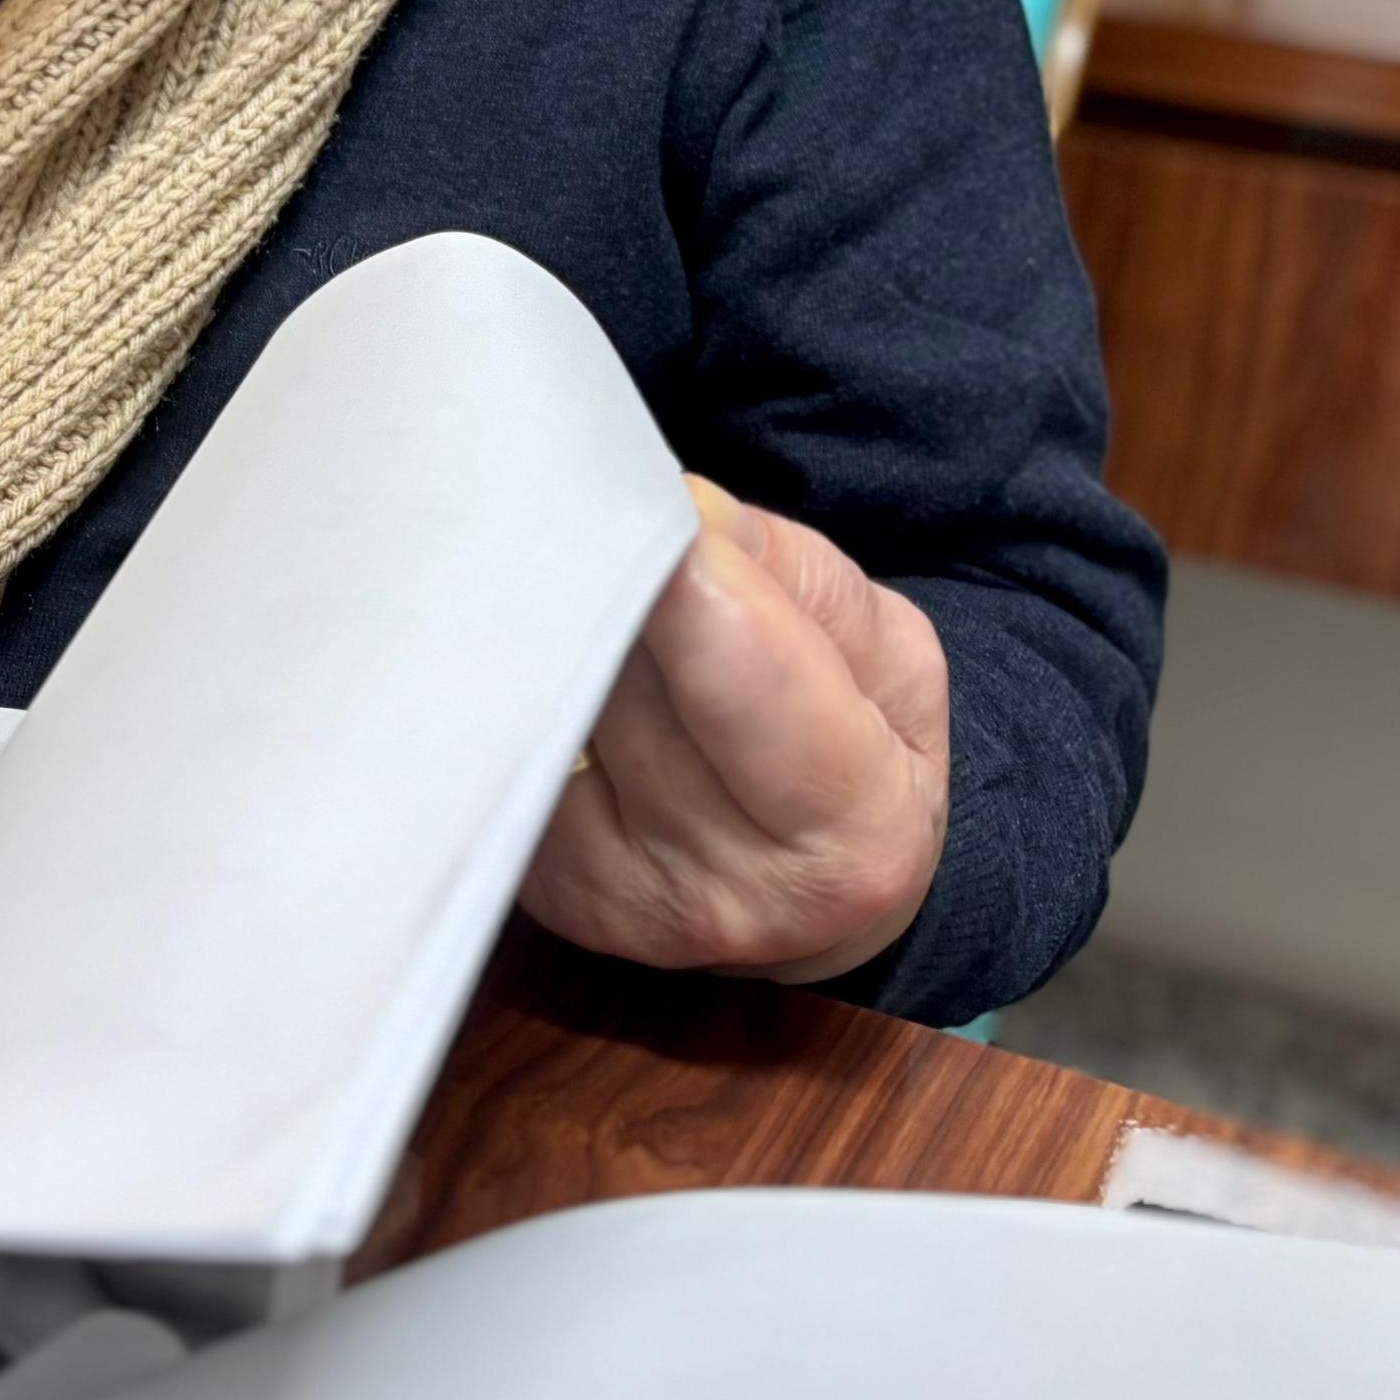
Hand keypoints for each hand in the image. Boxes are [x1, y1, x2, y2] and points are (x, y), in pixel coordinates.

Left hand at [518, 477, 948, 985]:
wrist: (817, 891)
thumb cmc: (855, 742)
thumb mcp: (883, 650)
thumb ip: (786, 571)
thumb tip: (675, 509)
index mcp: (854, 826)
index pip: (741, 678)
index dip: (684, 578)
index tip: (646, 497)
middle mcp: (741, 889)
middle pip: (630, 686)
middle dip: (612, 586)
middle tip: (588, 511)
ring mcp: (634, 902)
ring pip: (561, 714)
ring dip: (560, 629)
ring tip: (571, 579)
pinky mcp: (556, 897)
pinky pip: (517, 757)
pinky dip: (527, 690)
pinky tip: (549, 662)